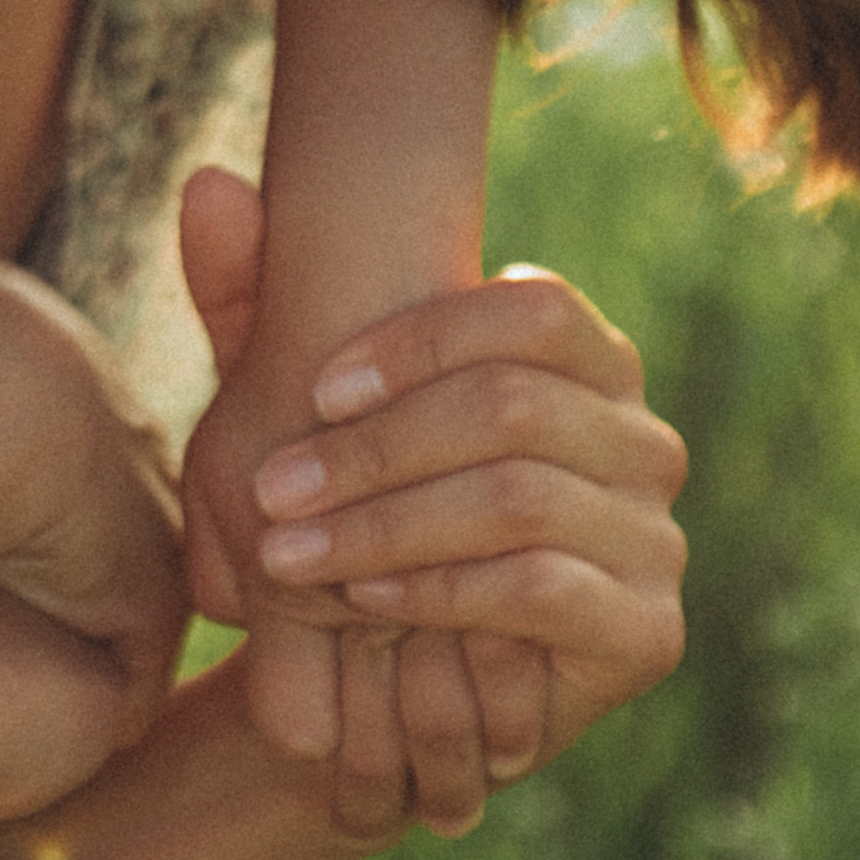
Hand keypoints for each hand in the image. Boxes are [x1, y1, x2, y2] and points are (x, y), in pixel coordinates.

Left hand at [244, 266, 687, 836]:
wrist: (396, 675)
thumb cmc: (354, 507)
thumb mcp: (289, 402)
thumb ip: (251, 293)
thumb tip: (205, 184)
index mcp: (590, 360)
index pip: (535, 309)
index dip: (421, 341)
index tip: (315, 391)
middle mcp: (640, 437)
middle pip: (514, 403)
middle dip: (374, 450)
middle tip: (270, 494)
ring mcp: (654, 536)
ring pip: (518, 497)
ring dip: (384, 525)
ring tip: (290, 554)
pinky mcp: (646, 631)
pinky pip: (540, 587)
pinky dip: (439, 589)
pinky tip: (369, 596)